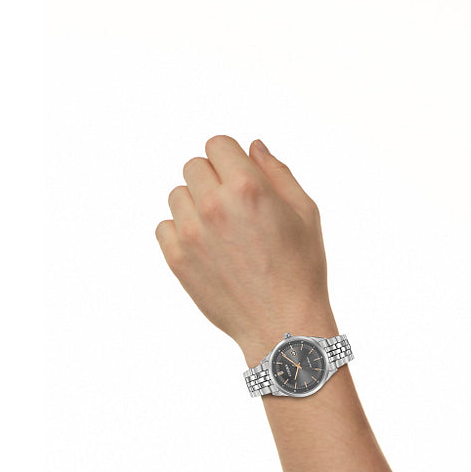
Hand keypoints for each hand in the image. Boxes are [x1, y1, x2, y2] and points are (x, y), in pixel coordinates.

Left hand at [155, 136, 336, 361]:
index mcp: (248, 187)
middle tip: (235, 210)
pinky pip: (165, 227)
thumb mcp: (305, 214)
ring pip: (177, 195)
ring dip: (195, 206)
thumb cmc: (302, 271)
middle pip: (194, 166)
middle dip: (213, 179)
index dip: (230, 159)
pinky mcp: (177, 259)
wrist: (283, 327)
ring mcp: (191, 233)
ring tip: (223, 234)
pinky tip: (208, 250)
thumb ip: (278, 173)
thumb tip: (253, 147)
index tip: (241, 179)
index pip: (217, 144)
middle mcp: (214, 205)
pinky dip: (182, 233)